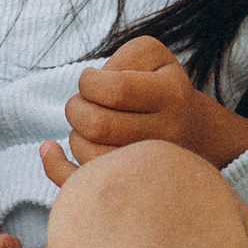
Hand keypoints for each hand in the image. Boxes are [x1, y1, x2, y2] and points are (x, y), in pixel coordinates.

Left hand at [37, 34, 219, 186]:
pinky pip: (84, 186)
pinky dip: (56, 166)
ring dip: (75, 134)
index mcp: (172, 96)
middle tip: (83, 103)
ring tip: (89, 125)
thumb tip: (92, 91)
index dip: (89, 82)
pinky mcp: (133, 190)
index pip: (115, 91)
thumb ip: (122, 59)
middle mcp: (167, 137)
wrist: (198, 134)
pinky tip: (50, 150)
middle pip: (97, 125)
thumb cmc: (161, 87)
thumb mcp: (153, 56)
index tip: (90, 80)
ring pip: (89, 156)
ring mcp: (152, 170)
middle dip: (76, 108)